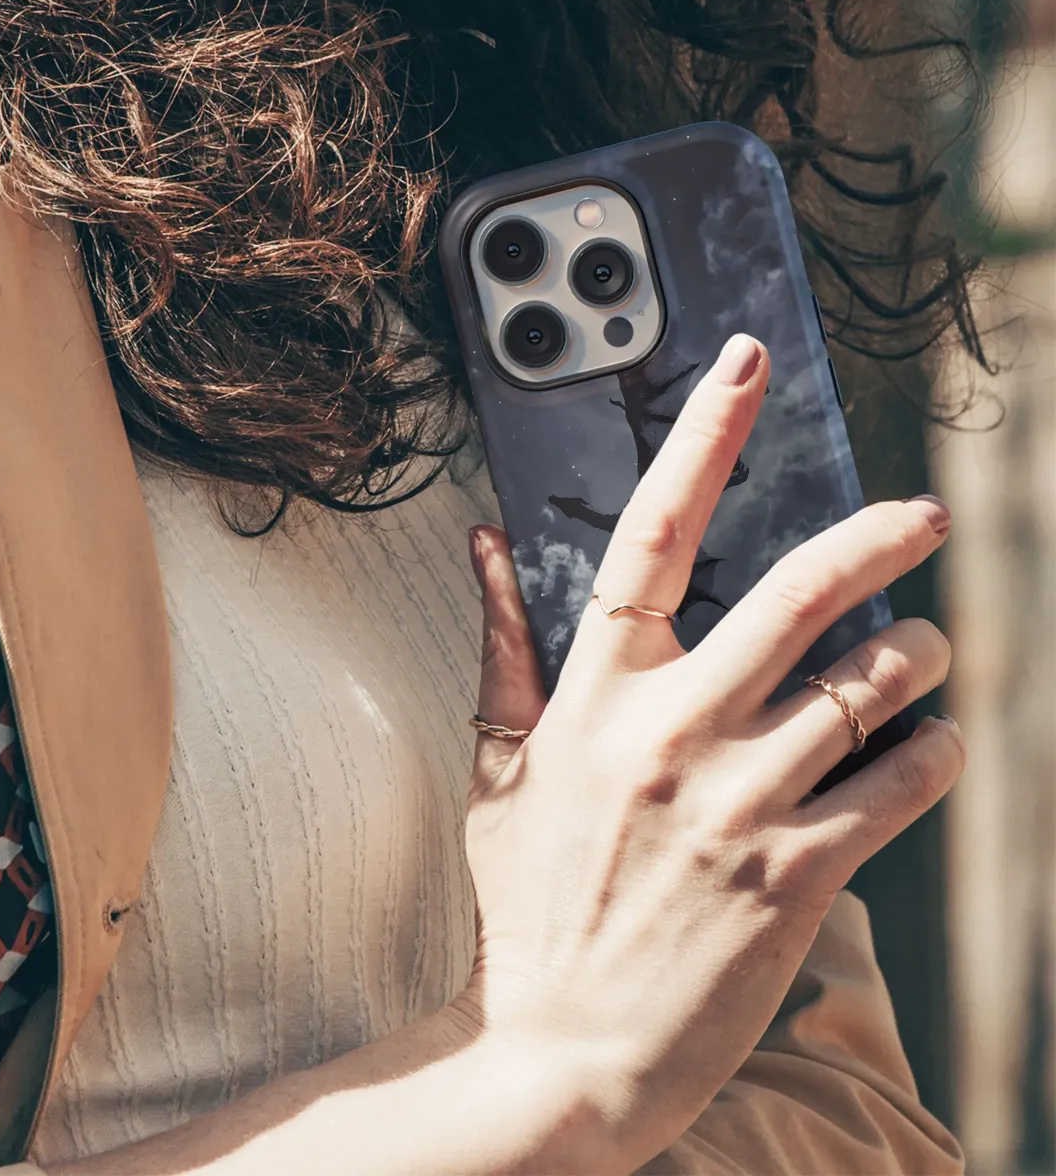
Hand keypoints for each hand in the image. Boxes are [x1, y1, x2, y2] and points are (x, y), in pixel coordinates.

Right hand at [461, 334, 962, 1170]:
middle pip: (800, 593)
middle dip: (879, 538)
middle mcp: (671, 733)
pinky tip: (929, 748)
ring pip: (871, 687)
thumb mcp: (499, 770)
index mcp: (595, 698)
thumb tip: (483, 545)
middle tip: (921, 516)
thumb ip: (501, 648)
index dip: (702, 440)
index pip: (650, 537)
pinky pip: (900, 784)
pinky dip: (934, 753)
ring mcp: (738, 802)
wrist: (561, 1050)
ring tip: (928, 657)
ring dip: (921, 660)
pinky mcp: (796, 874)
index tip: (744, 368)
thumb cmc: (528, 905)